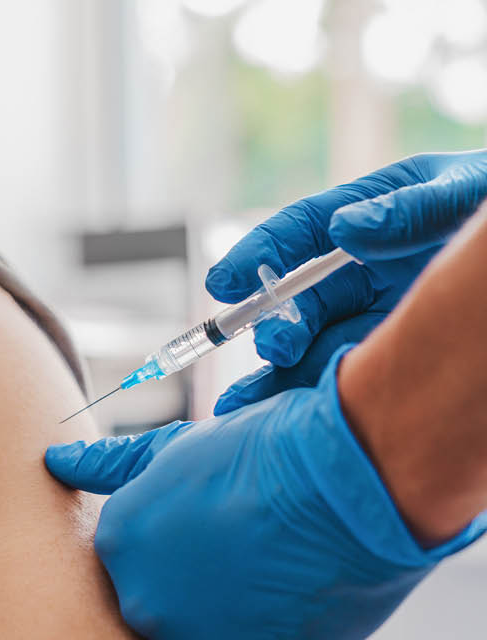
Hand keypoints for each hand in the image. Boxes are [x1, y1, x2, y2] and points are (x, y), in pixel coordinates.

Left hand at [45, 347, 485, 639]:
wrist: (345, 480)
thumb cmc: (259, 455)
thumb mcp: (173, 450)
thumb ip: (107, 465)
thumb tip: (56, 458)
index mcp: (118, 542)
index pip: (133, 554)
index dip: (177, 539)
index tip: (212, 527)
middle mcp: (141, 598)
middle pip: (160, 595)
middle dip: (193, 576)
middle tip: (239, 546)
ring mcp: (191, 635)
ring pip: (198, 624)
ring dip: (225, 605)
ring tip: (263, 566)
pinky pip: (240, 636)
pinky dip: (258, 622)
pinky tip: (282, 590)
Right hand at [206, 150, 486, 413]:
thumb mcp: (462, 193)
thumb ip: (408, 210)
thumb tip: (346, 229)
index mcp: (370, 217)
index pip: (300, 233)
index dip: (257, 255)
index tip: (223, 283)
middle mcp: (364, 268)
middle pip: (301, 298)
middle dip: (275, 325)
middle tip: (275, 348)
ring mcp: (377, 313)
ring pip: (312, 342)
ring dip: (280, 369)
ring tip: (254, 398)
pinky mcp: (396, 353)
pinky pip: (342, 375)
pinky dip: (303, 397)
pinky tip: (271, 417)